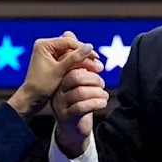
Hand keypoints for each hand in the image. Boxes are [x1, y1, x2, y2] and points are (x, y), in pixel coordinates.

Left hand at [6, 32, 96, 117]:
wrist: (30, 99)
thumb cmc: (41, 86)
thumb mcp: (60, 71)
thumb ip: (74, 58)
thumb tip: (89, 46)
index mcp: (44, 44)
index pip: (69, 42)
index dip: (84, 49)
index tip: (96, 57)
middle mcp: (45, 46)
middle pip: (70, 47)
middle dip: (84, 55)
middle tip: (98, 63)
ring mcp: (48, 53)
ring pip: (70, 53)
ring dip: (82, 60)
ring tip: (95, 67)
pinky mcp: (51, 61)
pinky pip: (66, 59)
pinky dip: (76, 64)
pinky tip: (87, 70)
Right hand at [50, 32, 107, 157]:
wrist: (72, 130)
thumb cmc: (76, 99)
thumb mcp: (75, 79)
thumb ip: (74, 58)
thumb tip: (68, 32)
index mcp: (58, 77)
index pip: (70, 64)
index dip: (86, 62)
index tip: (100, 64)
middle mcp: (56, 90)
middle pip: (74, 76)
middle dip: (93, 77)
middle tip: (102, 82)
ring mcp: (60, 104)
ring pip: (80, 92)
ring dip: (97, 92)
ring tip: (105, 94)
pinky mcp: (66, 117)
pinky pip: (81, 107)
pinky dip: (96, 103)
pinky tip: (103, 102)